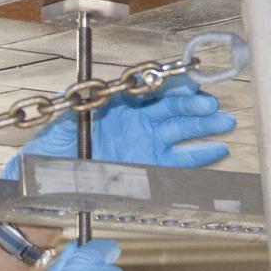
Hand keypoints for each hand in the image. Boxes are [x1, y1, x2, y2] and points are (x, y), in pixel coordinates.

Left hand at [3, 79, 234, 177]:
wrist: (47, 185)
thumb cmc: (50, 152)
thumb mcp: (60, 124)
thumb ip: (76, 108)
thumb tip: (78, 88)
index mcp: (116, 107)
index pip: (150, 92)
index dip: (171, 87)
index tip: (188, 84)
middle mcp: (134, 123)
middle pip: (171, 109)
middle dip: (192, 106)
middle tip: (210, 106)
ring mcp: (144, 145)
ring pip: (180, 132)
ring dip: (203, 127)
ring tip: (224, 122)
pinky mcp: (149, 169)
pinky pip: (178, 161)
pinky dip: (199, 155)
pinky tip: (217, 149)